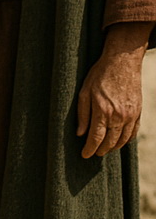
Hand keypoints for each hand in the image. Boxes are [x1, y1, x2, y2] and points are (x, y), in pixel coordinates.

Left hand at [77, 22, 150, 158]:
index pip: (96, 137)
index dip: (89, 149)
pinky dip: (126, 140)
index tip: (84, 155)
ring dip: (113, 147)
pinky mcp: (138, 113)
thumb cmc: (99, 75)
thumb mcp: (84, 91)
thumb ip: (82, 114)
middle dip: (101, 150)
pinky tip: (119, 141)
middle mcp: (118, 116)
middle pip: (110, 142)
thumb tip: (80, 133)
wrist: (122, 63)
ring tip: (104, 149)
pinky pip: (133, 132)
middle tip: (93, 153)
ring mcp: (130, 116)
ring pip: (122, 140)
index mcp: (102, 111)